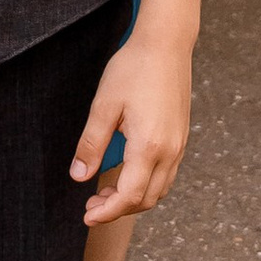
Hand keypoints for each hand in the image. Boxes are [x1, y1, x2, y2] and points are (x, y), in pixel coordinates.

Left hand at [70, 24, 193, 223]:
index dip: (107, 212)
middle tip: (91, 204)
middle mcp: (170, 151)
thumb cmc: (133, 69)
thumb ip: (91, 144)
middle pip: (147, 199)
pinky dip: (147, 185)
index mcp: (149, 145)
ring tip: (105, 192)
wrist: (166, 45)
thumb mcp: (104, 105)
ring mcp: (179, 145)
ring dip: (133, 199)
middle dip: (118, 209)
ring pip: (159, 190)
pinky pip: (167, 175)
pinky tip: (127, 174)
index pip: (129, 195)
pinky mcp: (181, 138)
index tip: (87, 216)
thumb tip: (79, 176)